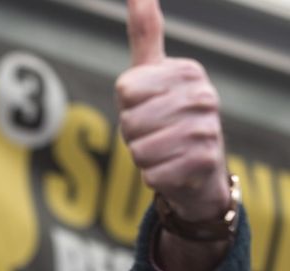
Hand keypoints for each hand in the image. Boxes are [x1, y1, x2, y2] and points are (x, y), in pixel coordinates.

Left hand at [116, 0, 229, 222]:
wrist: (198, 168)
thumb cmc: (166, 114)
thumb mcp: (153, 71)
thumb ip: (145, 31)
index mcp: (188, 71)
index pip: (125, 91)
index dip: (127, 106)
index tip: (147, 106)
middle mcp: (203, 97)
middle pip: (129, 123)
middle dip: (133, 135)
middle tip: (156, 133)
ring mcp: (207, 130)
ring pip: (138, 150)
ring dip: (142, 157)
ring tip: (164, 150)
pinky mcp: (204, 164)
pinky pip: (150, 174)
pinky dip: (153, 177)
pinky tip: (173, 169)